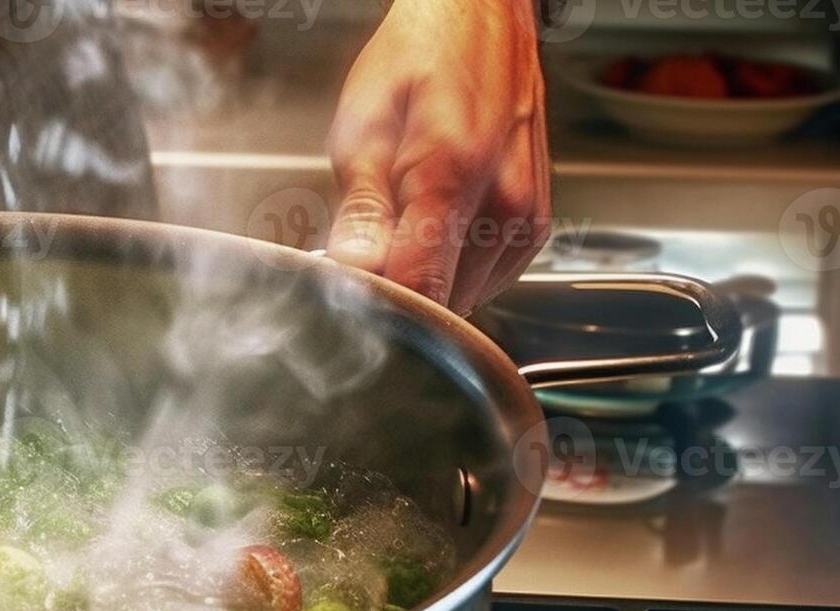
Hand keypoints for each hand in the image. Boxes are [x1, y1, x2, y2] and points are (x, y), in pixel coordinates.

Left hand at [325, 0, 550, 314]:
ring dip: (428, 278)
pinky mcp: (534, 227)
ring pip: (464, 298)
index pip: (422, 291)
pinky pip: (487, 280)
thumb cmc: (419, 58)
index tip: (349, 297)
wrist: (480, 18)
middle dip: (397, 289)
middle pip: (442, 301)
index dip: (378, 307)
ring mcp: (527, 217)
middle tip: (367, 243)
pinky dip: (455, 268)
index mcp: (453, 175)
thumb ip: (360, 209)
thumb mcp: (363, 126)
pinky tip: (436, 224)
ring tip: (405, 220)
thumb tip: (353, 270)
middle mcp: (504, 202)